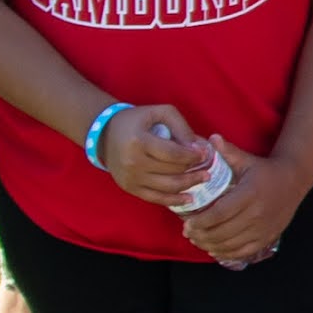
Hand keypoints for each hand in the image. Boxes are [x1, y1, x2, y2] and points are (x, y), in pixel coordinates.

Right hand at [103, 104, 219, 207]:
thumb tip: (199, 147)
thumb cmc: (136, 120)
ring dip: (188, 185)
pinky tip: (188, 198)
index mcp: (139, 142)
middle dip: (194, 170)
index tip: (205, 154)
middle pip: (172, 171)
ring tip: (203, 180)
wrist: (104, 134)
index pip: (174, 154)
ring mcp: (130, 178)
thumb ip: (181, 126)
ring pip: (167, 187)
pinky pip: (154, 198)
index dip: (193, 156)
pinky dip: (173, 200)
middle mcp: (133, 162)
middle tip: (208, 169)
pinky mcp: (129, 188)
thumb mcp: (159, 113)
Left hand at [181, 144, 311, 268]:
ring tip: (198, 240)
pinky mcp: (269, 236)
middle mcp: (258, 213)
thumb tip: (211, 139)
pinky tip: (215, 250)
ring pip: (232, 244)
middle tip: (188, 233)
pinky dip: (227, 254)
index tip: (187, 224)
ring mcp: (264, 227)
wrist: (294, 181)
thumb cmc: (265, 170)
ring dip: (211, 245)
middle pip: (223, 232)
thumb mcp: (247, 160)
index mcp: (250, 193)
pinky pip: (244, 251)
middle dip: (201, 235)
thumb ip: (228, 152)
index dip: (201, 222)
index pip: (220, 213)